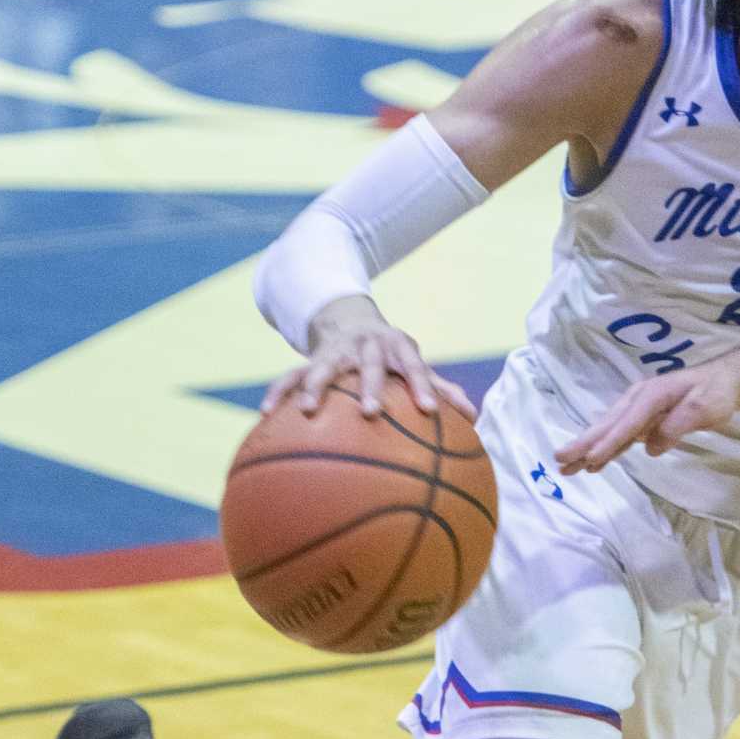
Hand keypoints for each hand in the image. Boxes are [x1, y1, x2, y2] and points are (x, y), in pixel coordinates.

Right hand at [262, 301, 475, 419]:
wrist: (350, 321)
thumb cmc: (392, 355)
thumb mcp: (415, 365)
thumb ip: (442, 389)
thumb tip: (473, 417)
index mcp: (397, 347)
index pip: (414, 366)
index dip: (423, 385)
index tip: (430, 411)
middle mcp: (366, 346)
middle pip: (369, 364)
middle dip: (369, 386)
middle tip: (369, 413)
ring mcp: (335, 351)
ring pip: (323, 366)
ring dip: (314, 386)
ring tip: (305, 410)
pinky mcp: (309, 359)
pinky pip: (289, 375)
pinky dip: (278, 392)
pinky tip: (266, 413)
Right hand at [555, 362, 739, 473]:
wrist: (722, 379)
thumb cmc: (715, 391)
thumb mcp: (706, 406)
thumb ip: (679, 424)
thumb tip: (652, 446)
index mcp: (652, 395)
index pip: (628, 422)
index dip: (610, 441)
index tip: (592, 458)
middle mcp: (639, 399)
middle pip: (608, 424)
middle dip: (584, 443)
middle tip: (560, 459)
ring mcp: (638, 409)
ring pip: (609, 430)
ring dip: (587, 448)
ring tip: (566, 467)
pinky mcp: (642, 419)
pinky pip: (619, 435)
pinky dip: (604, 448)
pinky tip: (592, 463)